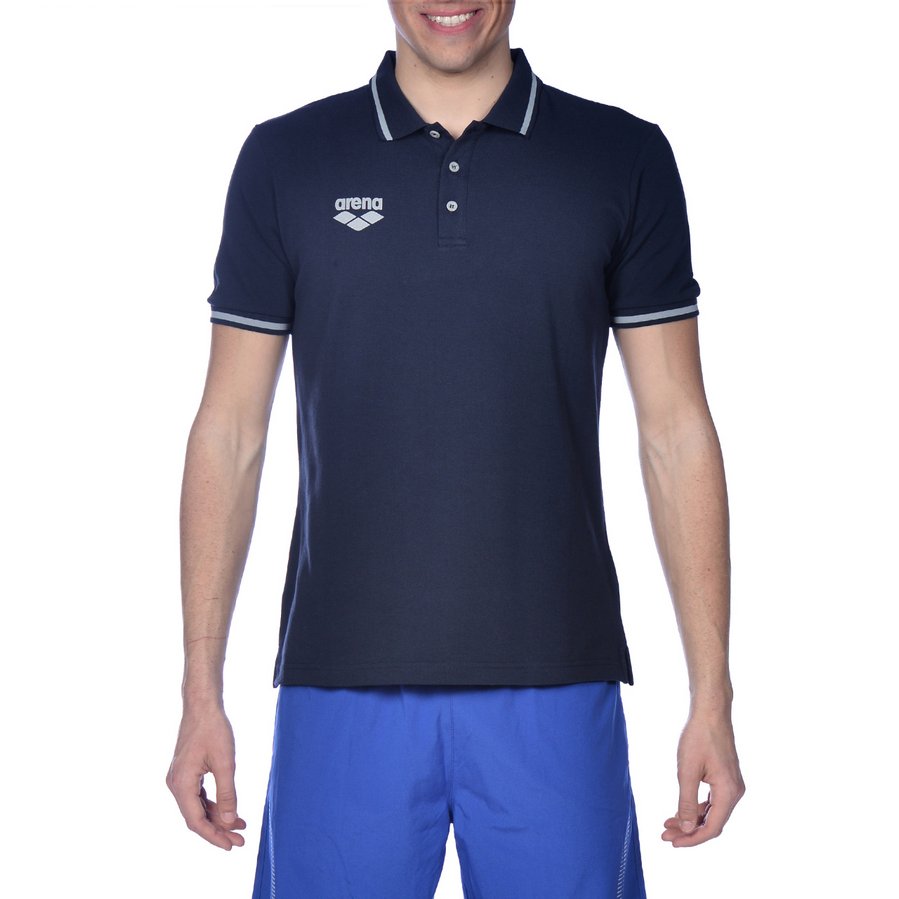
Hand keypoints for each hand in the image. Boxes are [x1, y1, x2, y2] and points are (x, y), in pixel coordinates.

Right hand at [166, 704, 247, 849]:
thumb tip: (230, 821)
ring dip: (217, 818)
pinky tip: (229, 810)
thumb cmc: (213, 729)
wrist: (202, 706)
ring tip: (239, 826)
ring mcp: (179, 779)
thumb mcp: (225, 762)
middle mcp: (176, 784)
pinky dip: (213, 804)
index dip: (213, 835)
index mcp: (181, 784)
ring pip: (198, 807)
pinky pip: (198, 796)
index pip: (196, 821)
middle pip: (196, 817)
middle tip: (240, 840)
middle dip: (218, 829)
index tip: (231, 845)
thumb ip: (227, 793)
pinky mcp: (186, 773)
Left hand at [661, 708, 744, 846]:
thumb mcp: (687, 771)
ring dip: (691, 820)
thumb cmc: (698, 737)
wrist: (710, 713)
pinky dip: (696, 808)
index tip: (673, 842)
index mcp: (728, 792)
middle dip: (689, 830)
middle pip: (712, 822)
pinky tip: (680, 810)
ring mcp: (731, 785)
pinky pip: (712, 801)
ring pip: (711, 812)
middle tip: (666, 834)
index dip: (693, 838)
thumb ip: (687, 802)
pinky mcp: (725, 778)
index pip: (712, 827)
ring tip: (669, 823)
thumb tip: (687, 828)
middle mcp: (735, 792)